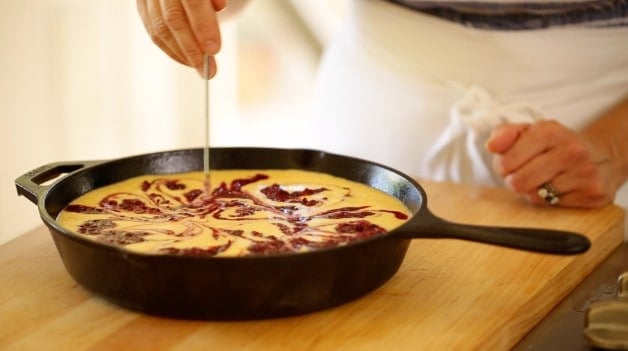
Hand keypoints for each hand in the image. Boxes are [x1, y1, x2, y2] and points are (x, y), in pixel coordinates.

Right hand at [136, 0, 226, 76]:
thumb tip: (219, 6)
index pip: (192, 0)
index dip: (203, 25)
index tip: (214, 49)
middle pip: (172, 17)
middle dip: (192, 47)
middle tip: (208, 68)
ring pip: (160, 28)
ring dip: (182, 53)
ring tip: (201, 67)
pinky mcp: (142, 4)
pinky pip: (153, 31)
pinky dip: (171, 49)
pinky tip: (187, 60)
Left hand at [486, 120, 618, 207]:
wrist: (602, 156)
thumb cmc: (554, 145)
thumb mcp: (529, 132)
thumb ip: (504, 134)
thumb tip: (492, 146)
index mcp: (551, 131)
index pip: (507, 159)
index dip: (501, 166)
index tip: (508, 163)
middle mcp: (572, 150)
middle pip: (518, 182)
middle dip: (515, 180)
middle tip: (525, 173)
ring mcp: (585, 173)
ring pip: (535, 196)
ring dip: (533, 191)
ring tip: (544, 178)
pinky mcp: (594, 194)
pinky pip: (554, 206)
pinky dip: (551, 200)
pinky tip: (561, 187)